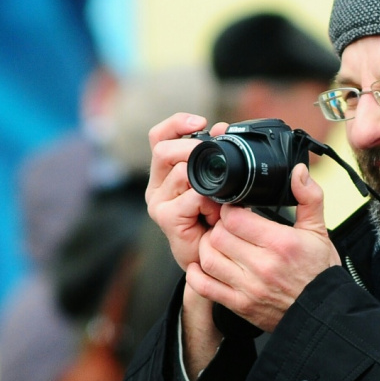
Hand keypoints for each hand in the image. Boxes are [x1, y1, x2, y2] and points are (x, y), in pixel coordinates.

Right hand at [146, 113, 224, 271]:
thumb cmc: (216, 221)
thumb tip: (222, 128)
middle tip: (216, 156)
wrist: (214, 259)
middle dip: (193, 147)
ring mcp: (159, 202)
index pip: (159, 136)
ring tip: (219, 201)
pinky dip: (209, 202)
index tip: (202, 121)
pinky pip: (191, 196)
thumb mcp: (218, 183)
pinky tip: (216, 214)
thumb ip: (216, 157)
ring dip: (207, 182)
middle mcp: (157, 185)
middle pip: (163, 149)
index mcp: (166, 172)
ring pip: (180, 171)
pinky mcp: (166, 218)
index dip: (177, 123)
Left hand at [188, 164, 341, 332]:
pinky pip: (205, 287)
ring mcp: (249, 288)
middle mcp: (262, 266)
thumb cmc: (320, 273)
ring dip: (207, 248)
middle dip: (219, 227)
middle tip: (227, 227)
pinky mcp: (240, 305)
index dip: (230, 210)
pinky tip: (204, 266)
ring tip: (219, 244)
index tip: (236, 211)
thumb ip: (309, 197)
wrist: (324, 313)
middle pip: (218, 236)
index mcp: (281, 243)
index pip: (235, 218)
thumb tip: (298, 171)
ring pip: (208, 258)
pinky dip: (197, 275)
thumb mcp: (319, 231)